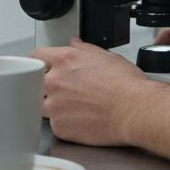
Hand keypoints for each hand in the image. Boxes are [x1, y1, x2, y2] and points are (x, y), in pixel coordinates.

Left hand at [30, 37, 148, 145]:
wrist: (134, 110)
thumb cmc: (126, 85)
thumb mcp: (107, 57)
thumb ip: (84, 49)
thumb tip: (75, 43)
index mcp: (65, 60)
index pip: (37, 56)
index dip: (41, 62)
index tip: (42, 68)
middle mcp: (55, 81)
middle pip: (36, 82)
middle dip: (47, 86)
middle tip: (67, 91)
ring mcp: (54, 105)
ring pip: (43, 105)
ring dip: (55, 106)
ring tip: (78, 107)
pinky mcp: (58, 126)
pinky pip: (54, 124)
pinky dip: (65, 123)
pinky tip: (82, 119)